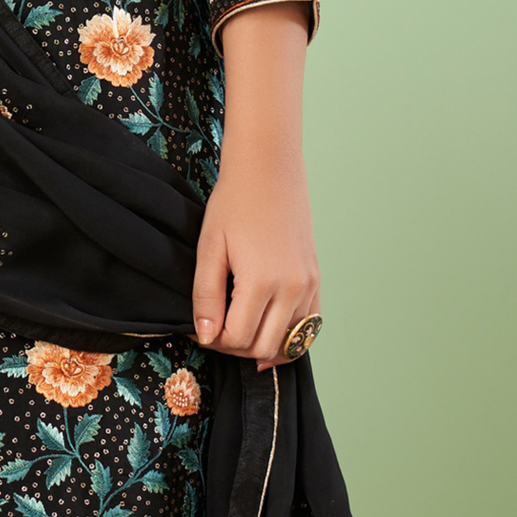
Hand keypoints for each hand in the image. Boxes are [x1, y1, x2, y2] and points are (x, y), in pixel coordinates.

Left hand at [192, 3, 319, 370]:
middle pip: (264, 346)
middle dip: (236, 348)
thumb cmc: (234, 202)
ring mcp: (309, 285)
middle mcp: (292, 289)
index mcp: (262, 282)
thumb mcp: (210, 246)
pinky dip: (288, 335)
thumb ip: (206, 295)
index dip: (214, 341)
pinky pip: (309, 325)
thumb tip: (206, 336)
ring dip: (262, 345)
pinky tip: (268, 330)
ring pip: (289, 341)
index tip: (200, 330)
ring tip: (238, 330)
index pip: (238, 338)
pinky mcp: (316, 278)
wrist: (268, 168)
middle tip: (215, 332)